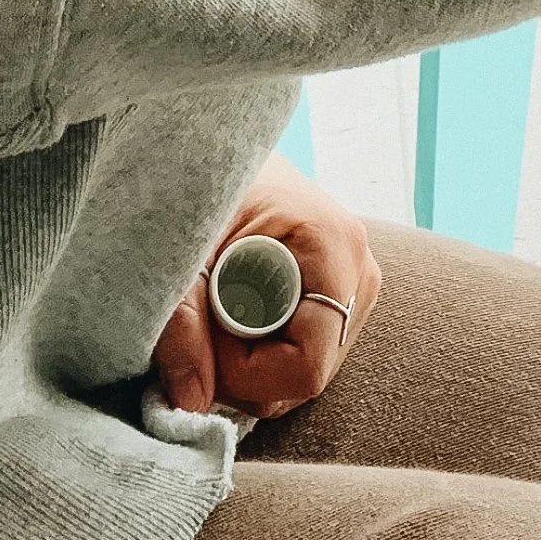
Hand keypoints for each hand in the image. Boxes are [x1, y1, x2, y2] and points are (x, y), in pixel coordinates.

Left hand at [152, 154, 381, 420]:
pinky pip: (306, 349)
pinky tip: (234, 310)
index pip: (305, 365)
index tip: (202, 339)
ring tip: (214, 308)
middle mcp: (360, 267)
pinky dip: (264, 348)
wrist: (216, 135)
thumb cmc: (199, 179)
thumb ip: (180, 324)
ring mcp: (358, 279)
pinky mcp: (343, 288)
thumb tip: (190, 404)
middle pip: (308, 375)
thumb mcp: (180, 249)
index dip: (246, 374)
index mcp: (333, 246)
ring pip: (306, 369)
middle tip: (200, 322)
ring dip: (251, 361)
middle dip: (244, 371)